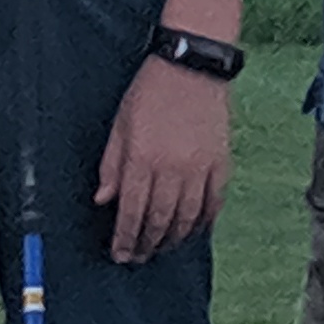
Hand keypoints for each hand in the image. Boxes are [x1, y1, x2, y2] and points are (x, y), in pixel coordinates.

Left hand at [94, 58, 230, 261]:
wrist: (192, 66)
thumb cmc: (150, 92)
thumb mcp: (120, 125)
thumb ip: (111, 166)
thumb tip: (103, 200)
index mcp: (142, 159)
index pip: (131, 212)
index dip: (125, 239)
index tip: (120, 255)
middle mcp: (172, 169)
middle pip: (159, 221)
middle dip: (146, 244)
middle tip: (138, 257)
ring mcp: (200, 167)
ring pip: (187, 218)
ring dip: (173, 239)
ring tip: (161, 247)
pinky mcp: (220, 162)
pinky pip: (213, 202)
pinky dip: (203, 221)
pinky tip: (192, 229)